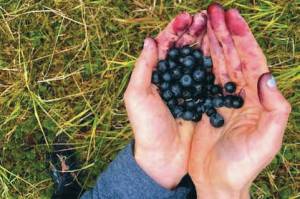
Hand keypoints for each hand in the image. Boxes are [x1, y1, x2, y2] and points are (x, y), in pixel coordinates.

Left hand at [124, 12, 206, 188]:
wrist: (164, 157)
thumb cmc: (147, 127)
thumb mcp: (137, 96)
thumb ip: (143, 68)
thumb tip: (149, 40)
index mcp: (153, 74)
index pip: (164, 44)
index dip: (174, 29)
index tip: (186, 18)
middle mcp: (170, 77)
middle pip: (183, 47)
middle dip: (192, 31)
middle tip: (204, 18)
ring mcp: (187, 86)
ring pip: (197, 57)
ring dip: (205, 41)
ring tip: (214, 27)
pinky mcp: (201, 97)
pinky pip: (208, 75)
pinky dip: (214, 62)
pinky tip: (221, 51)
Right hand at [188, 4, 290, 197]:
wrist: (218, 181)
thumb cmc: (243, 164)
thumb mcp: (267, 139)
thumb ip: (275, 108)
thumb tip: (267, 76)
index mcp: (256, 98)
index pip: (251, 60)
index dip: (243, 37)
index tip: (233, 16)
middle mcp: (238, 93)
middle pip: (232, 55)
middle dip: (224, 31)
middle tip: (213, 9)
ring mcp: (219, 97)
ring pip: (216, 62)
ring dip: (211, 41)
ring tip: (203, 21)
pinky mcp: (203, 103)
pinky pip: (200, 77)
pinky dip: (197, 60)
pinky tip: (192, 47)